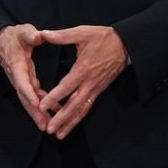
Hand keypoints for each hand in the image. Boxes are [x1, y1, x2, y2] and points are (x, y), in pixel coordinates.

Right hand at [0, 24, 50, 131]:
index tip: (37, 103)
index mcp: (16, 65)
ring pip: (29, 101)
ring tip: (50, 126)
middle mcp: (17, 77)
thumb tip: (40, 35)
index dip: (29, 93)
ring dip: (38, 114)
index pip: (22, 81)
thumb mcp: (23, 32)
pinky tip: (55, 113)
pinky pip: (34, 97)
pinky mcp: (26, 83)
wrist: (3, 42)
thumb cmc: (15, 37)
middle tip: (44, 125)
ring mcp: (21, 82)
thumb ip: (31, 34)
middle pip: (25, 97)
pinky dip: (43, 107)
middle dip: (34, 112)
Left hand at [37, 25, 128, 139]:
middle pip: (74, 105)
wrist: (125, 44)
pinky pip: (88, 106)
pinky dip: (79, 117)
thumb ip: (61, 36)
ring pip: (82, 110)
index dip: (53, 98)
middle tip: (49, 129)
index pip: (66, 87)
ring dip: (70, 123)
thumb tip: (43, 34)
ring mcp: (96, 88)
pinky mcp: (99, 90)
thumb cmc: (103, 37)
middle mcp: (90, 83)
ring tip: (58, 134)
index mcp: (83, 69)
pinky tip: (71, 124)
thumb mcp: (81, 32)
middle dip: (61, 119)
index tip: (41, 106)